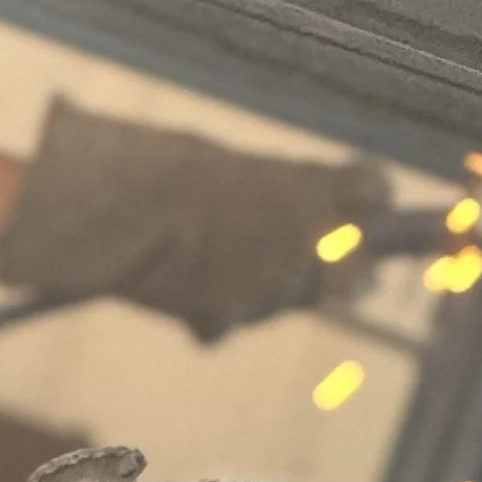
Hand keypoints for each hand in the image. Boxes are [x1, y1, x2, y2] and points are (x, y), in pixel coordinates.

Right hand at [0, 96, 390, 341]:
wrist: (109, 215)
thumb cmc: (160, 167)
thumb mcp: (228, 163)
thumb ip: (275, 188)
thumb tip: (296, 205)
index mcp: (307, 185)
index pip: (372, 191)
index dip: (368, 196)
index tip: (364, 198)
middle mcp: (303, 242)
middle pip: (355, 266)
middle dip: (345, 262)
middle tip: (328, 258)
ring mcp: (270, 288)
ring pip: (295, 297)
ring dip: (278, 285)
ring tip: (230, 260)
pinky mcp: (230, 318)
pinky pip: (236, 317)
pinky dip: (219, 308)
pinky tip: (190, 287)